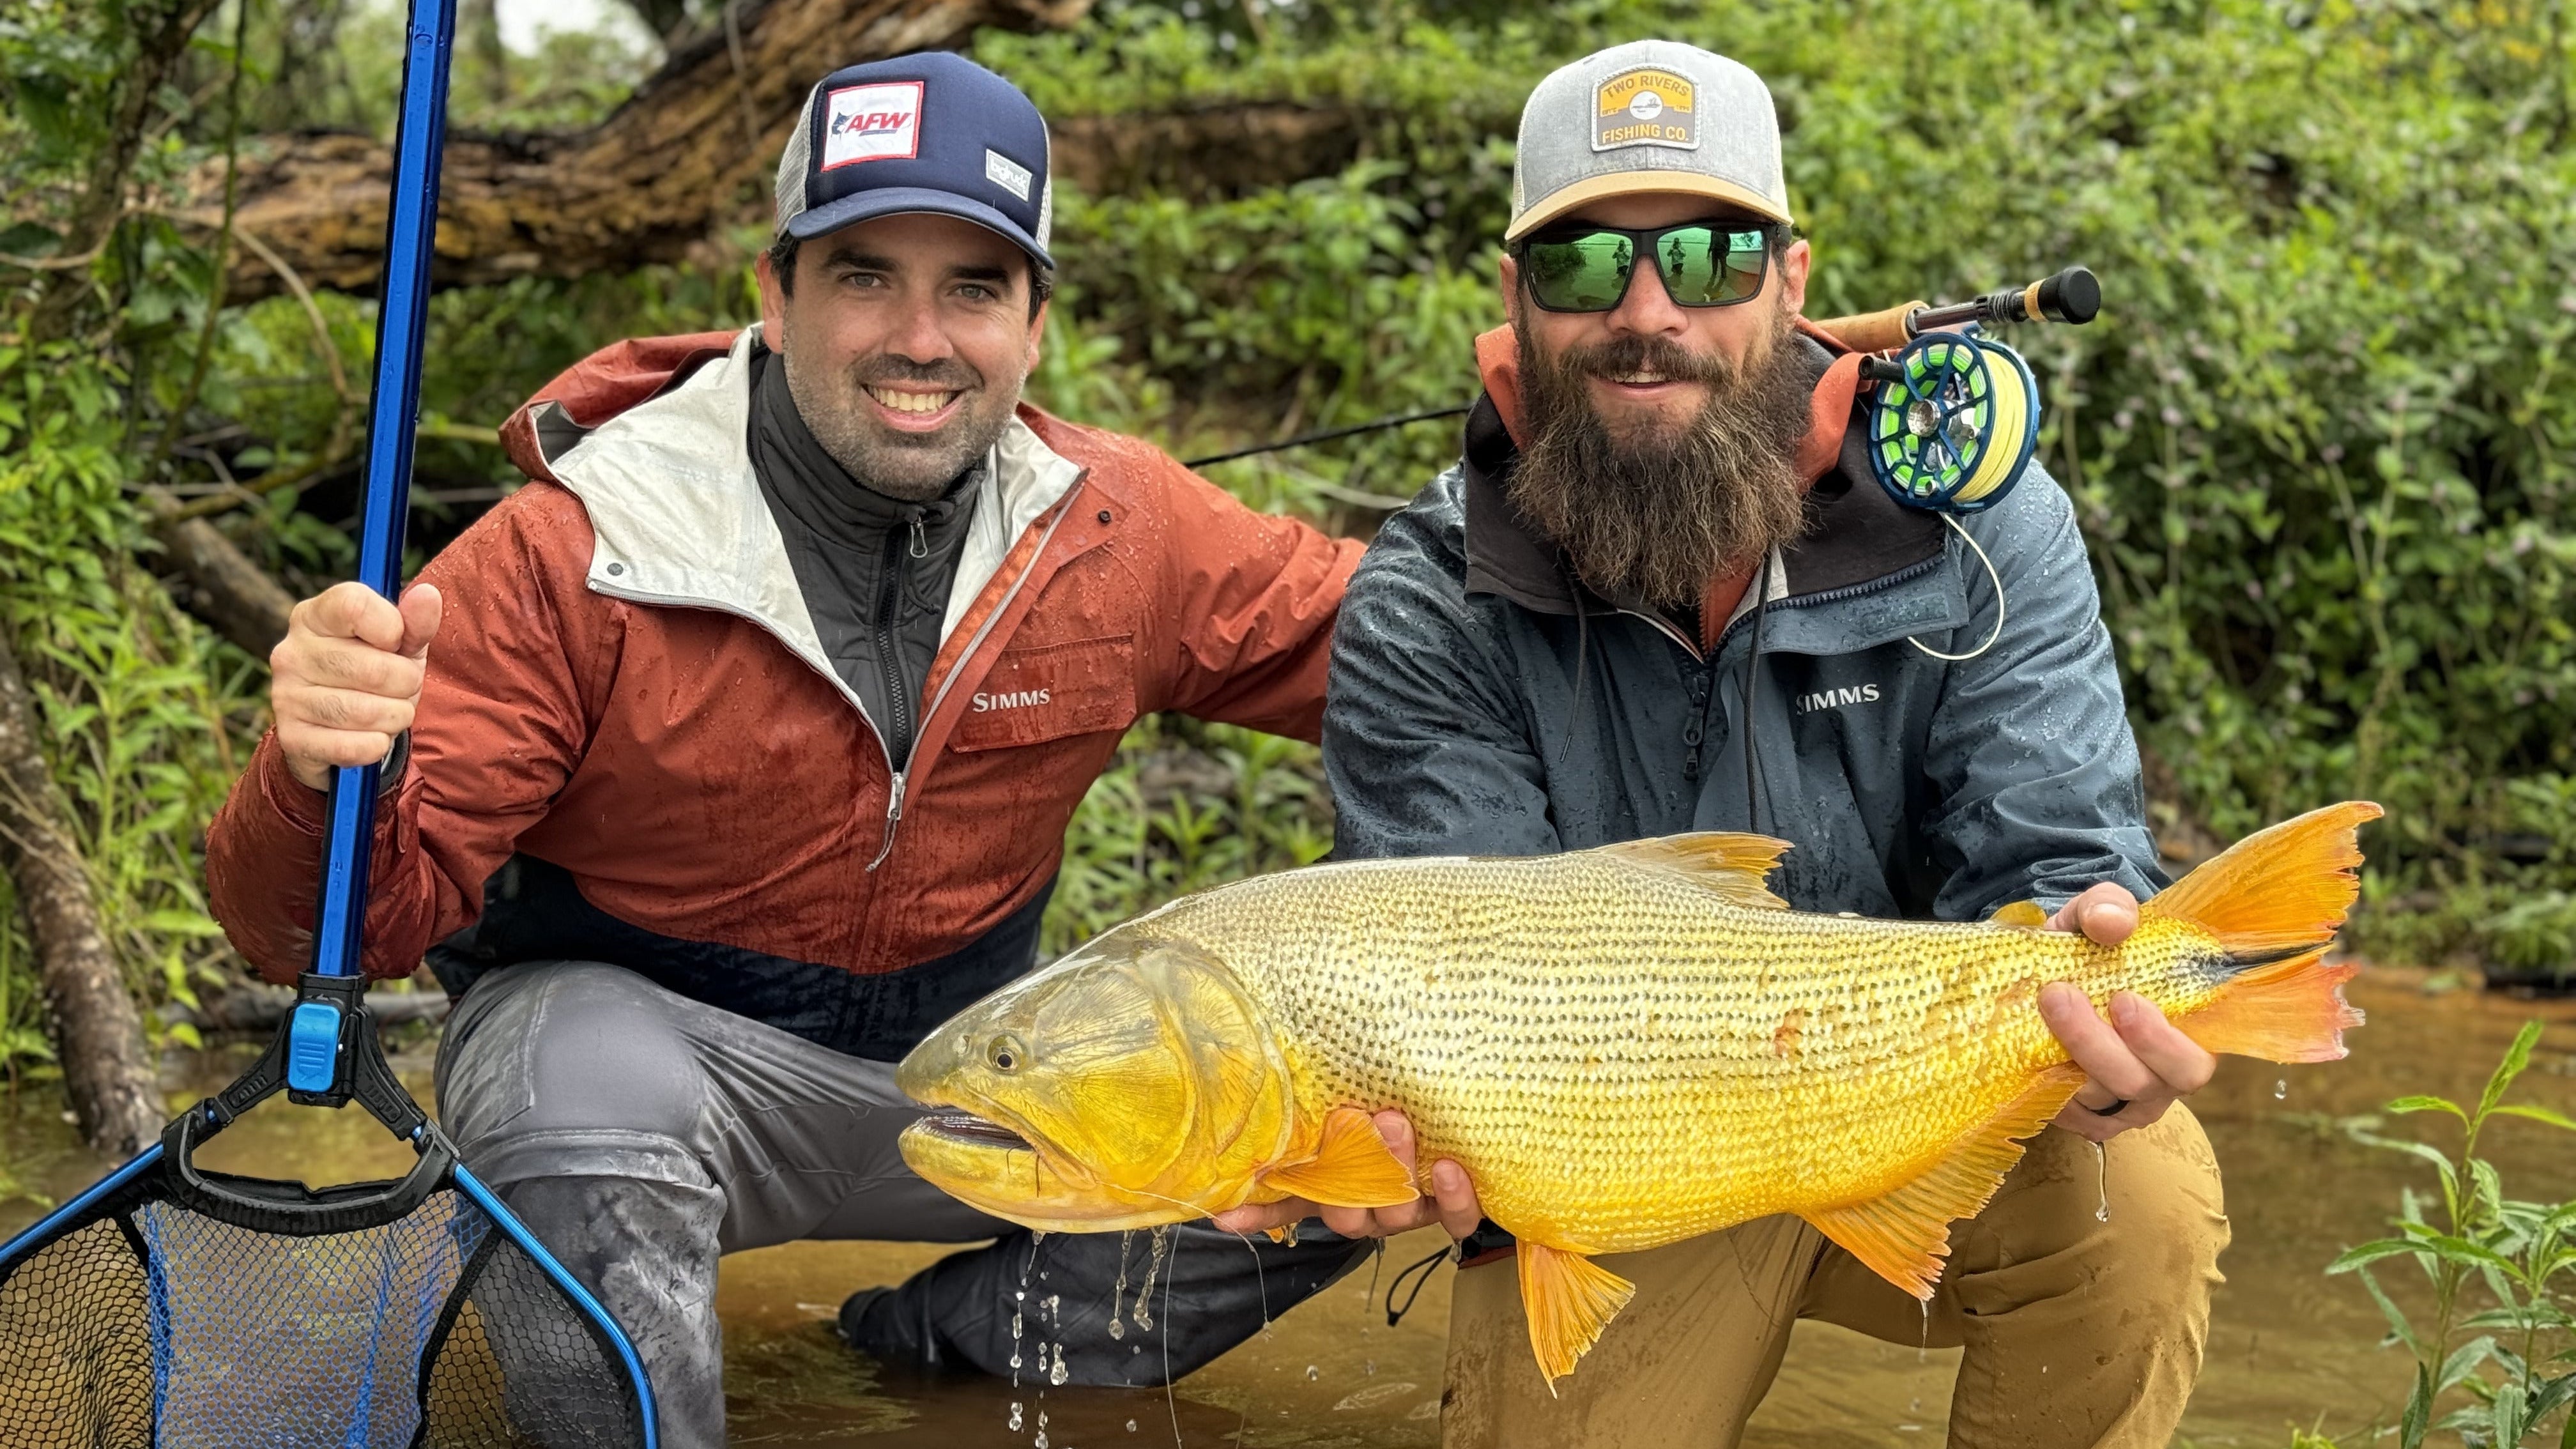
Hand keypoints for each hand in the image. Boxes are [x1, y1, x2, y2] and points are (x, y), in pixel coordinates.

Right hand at [271, 581, 442, 790]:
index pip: (354, 605)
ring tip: (389, 710)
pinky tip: (373, 736)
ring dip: (396, 715)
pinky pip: (356, 746)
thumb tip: (428, 595)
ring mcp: (285, 696)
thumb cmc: (374, 671)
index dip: (392, 627)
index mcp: (314, 616)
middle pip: (375, 669)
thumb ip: (415, 622)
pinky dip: (378, 745)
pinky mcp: (292, 738)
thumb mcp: (400, 644)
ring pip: (368, 711)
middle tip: (401, 686)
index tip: (396, 641)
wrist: (337, 728)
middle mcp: (291, 652)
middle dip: (406, 683)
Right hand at [1210, 1109, 1483, 1241]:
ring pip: (1399, 1213)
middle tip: (1353, 1121)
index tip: (1226, 1213)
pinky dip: (1454, 1198)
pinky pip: (1455, 1220)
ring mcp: (1411, 1209)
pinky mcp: (1454, 1207)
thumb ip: (1315, 1101)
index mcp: (1335, 1185)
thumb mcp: (1349, 1100)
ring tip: (1398, 1124)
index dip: (1256, 1213)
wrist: (1463, 1113)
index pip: (1287, 1203)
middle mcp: (1369, 1204)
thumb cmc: (1396, 1103)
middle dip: (1348, 1178)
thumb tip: (1250, 1079)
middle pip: (1349, 1215)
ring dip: (1396, 1170)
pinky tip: (1449, 1168)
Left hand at [2038, 882, 2215, 1142]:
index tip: (2123, 999)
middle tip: (2062, 996)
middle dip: (2102, 1046)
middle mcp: (2164, 1076)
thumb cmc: (2089, 947)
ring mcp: (2125, 1100)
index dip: (2164, 1042)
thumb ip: (2108, 908)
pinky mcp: (2089, 1116)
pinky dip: (2050, 1088)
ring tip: (2041, 1004)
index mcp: (2189, 1032)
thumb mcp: (2096, 914)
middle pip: (2147, 1084)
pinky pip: (2073, 1117)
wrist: (2048, 970)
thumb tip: (2113, 922)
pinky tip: (2031, 1052)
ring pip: (2104, 1099)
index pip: (2197, 1060)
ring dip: (2068, 1055)